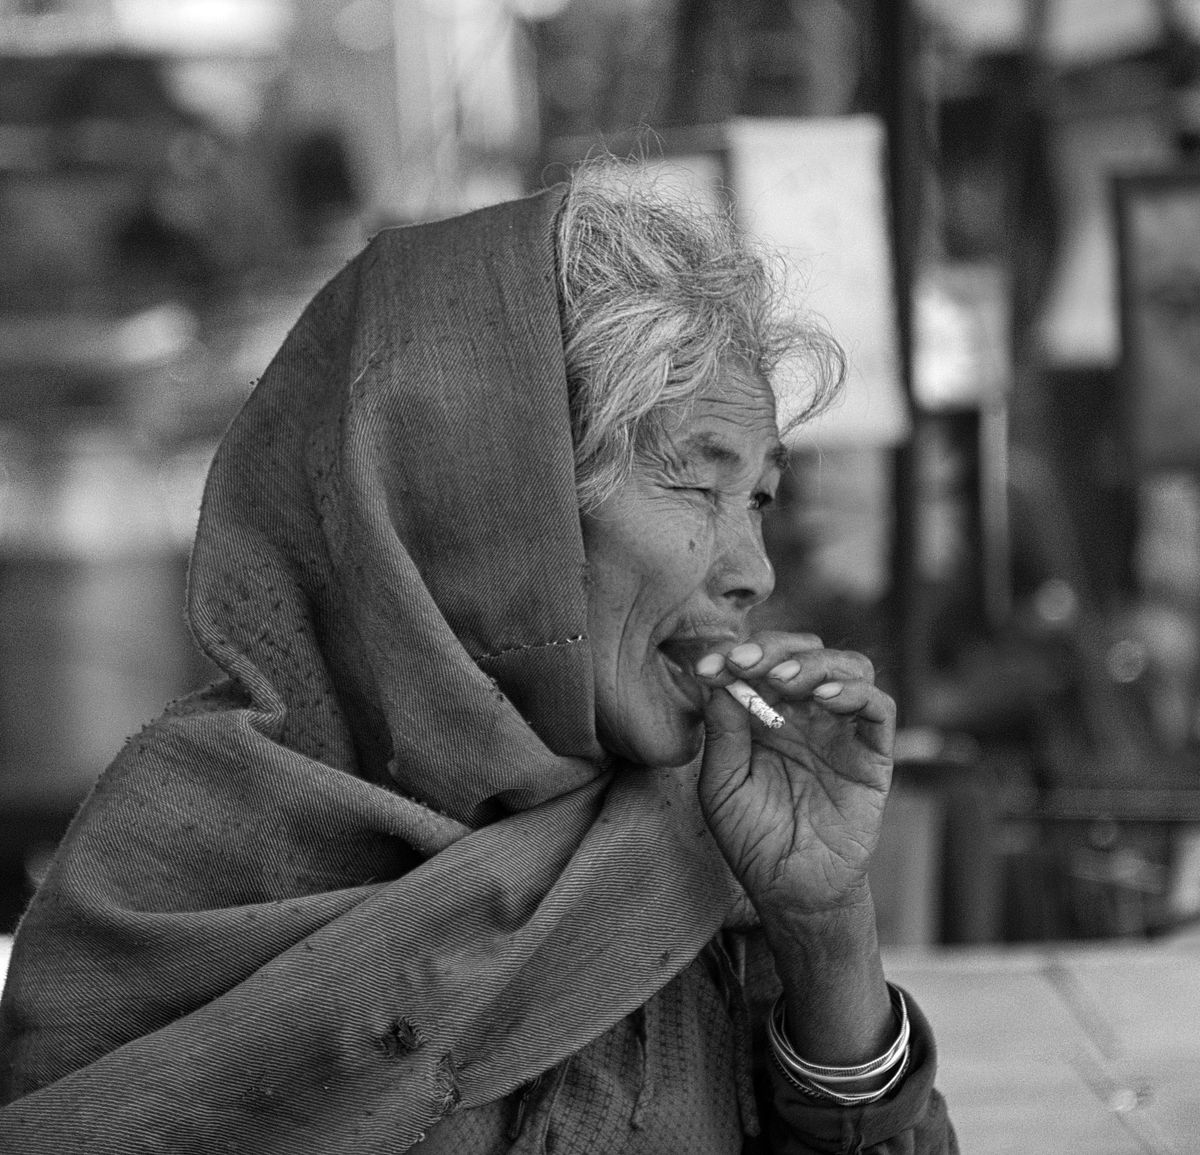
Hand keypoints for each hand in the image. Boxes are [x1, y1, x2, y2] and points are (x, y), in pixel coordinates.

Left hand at [694, 632, 894, 920]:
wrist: (792, 890)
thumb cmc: (752, 838)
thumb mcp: (721, 785)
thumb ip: (722, 733)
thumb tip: (718, 680)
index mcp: (764, 714)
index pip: (758, 663)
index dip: (735, 655)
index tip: (710, 667)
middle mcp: (805, 713)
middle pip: (803, 652)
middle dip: (774, 648)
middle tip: (746, 663)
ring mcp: (841, 730)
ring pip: (846, 667)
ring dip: (814, 663)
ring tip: (784, 680)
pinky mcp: (873, 753)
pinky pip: (878, 707)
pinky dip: (856, 693)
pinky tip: (824, 700)